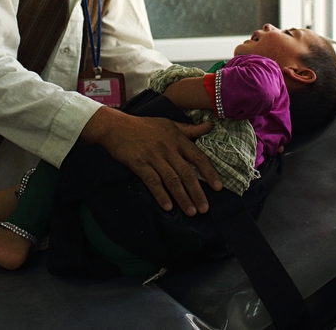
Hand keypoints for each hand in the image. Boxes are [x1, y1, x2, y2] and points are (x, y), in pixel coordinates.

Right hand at [79, 107, 222, 215]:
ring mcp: (153, 156)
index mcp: (177, 138)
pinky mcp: (139, 164)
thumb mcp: (169, 123)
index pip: (198, 157)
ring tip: (191, 211)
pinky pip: (153, 182)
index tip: (218, 187)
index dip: (210, 173)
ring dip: (183, 198)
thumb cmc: (144, 126)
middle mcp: (168, 148)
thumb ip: (190, 129)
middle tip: (205, 208)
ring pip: (172, 180)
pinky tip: (168, 206)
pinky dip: (161, 195)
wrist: (116, 126)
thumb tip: (210, 126)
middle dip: (197, 192)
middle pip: (186, 173)